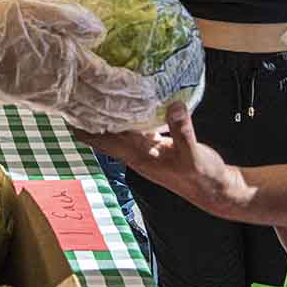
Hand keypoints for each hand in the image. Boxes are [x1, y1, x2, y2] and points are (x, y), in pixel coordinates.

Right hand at [0, 0, 158, 132]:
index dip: (133, 88)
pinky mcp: (36, 100)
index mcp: (65, 62)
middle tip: (154, 110)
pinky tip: (98, 120)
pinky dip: (92, 121)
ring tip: (135, 120)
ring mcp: (48, 97)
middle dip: (131, 109)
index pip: (108, 81)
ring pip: (89, 115)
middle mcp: (60, 86)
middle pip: (104, 105)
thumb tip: (100, 29)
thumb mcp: (33, 9)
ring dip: (115, 119)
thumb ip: (69, 18)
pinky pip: (72, 115)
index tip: (154, 90)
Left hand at [75, 102, 237, 207]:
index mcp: (140, 157)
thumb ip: (182, 132)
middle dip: (90, 119)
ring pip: (120, 130)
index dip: (87, 129)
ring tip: (92, 96)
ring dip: (107, 116)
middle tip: (73, 95)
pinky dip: (129, 116)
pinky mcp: (158, 145)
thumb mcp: (194, 156)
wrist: (218, 191)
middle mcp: (138, 154)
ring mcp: (147, 150)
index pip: (105, 141)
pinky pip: (137, 128)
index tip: (68, 112)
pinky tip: (129, 101)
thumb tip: (174, 105)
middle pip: (106, 135)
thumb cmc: (204, 178)